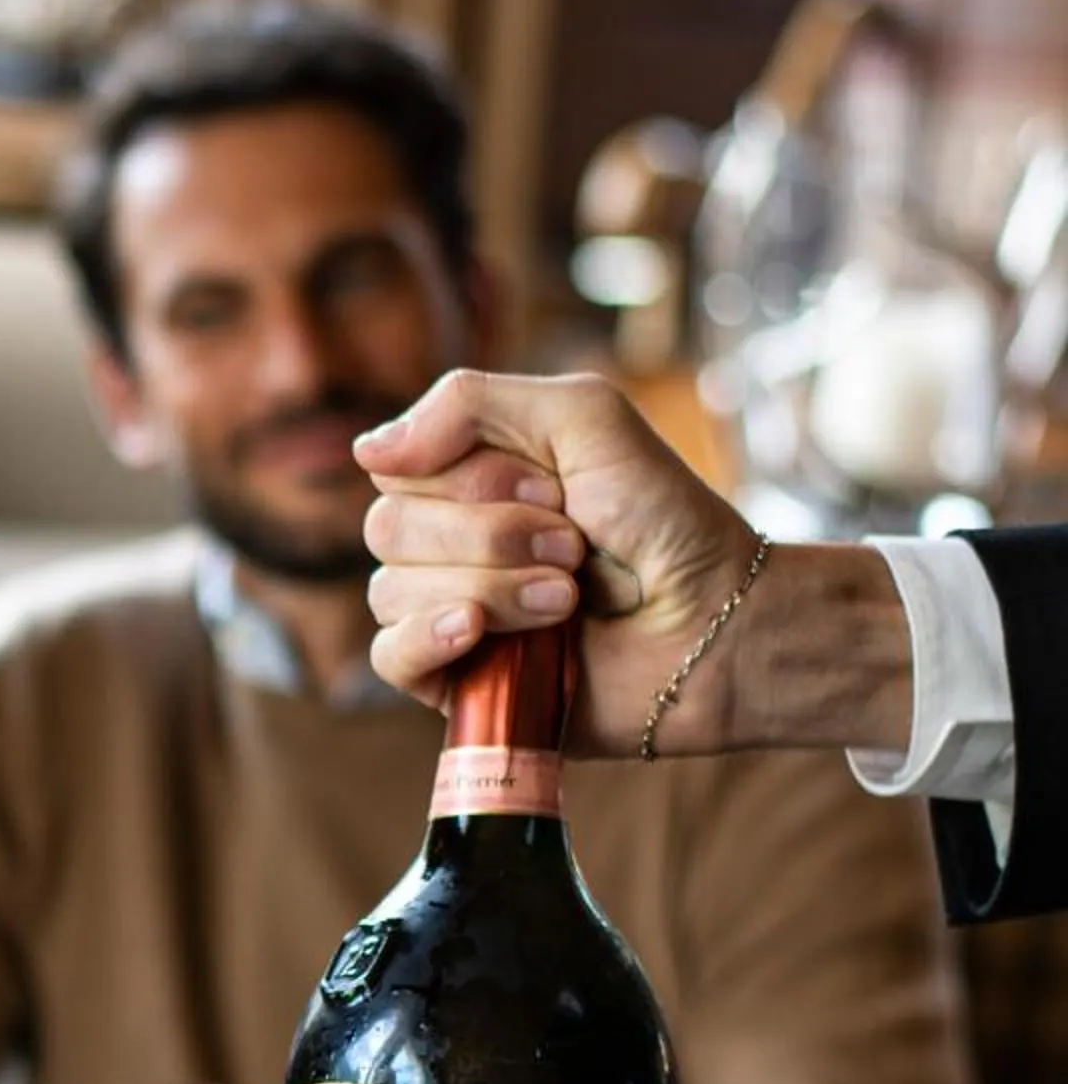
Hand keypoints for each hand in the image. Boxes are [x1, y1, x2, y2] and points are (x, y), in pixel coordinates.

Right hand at [355, 370, 764, 752]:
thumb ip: (470, 403)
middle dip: (490, 536)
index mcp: (466, 481)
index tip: (555, 489)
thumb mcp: (583, 418)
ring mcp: (444, 613)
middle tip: (573, 549)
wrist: (716, 623)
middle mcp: (446, 544)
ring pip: (391, 590)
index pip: (398, 467)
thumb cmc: (664, 520)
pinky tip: (476, 631)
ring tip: (566, 601)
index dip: (474, 478)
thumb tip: (366, 451)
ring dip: (492, 588)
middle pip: (388, 528)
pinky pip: (387, 656)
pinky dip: (429, 637)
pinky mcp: (452, 680)